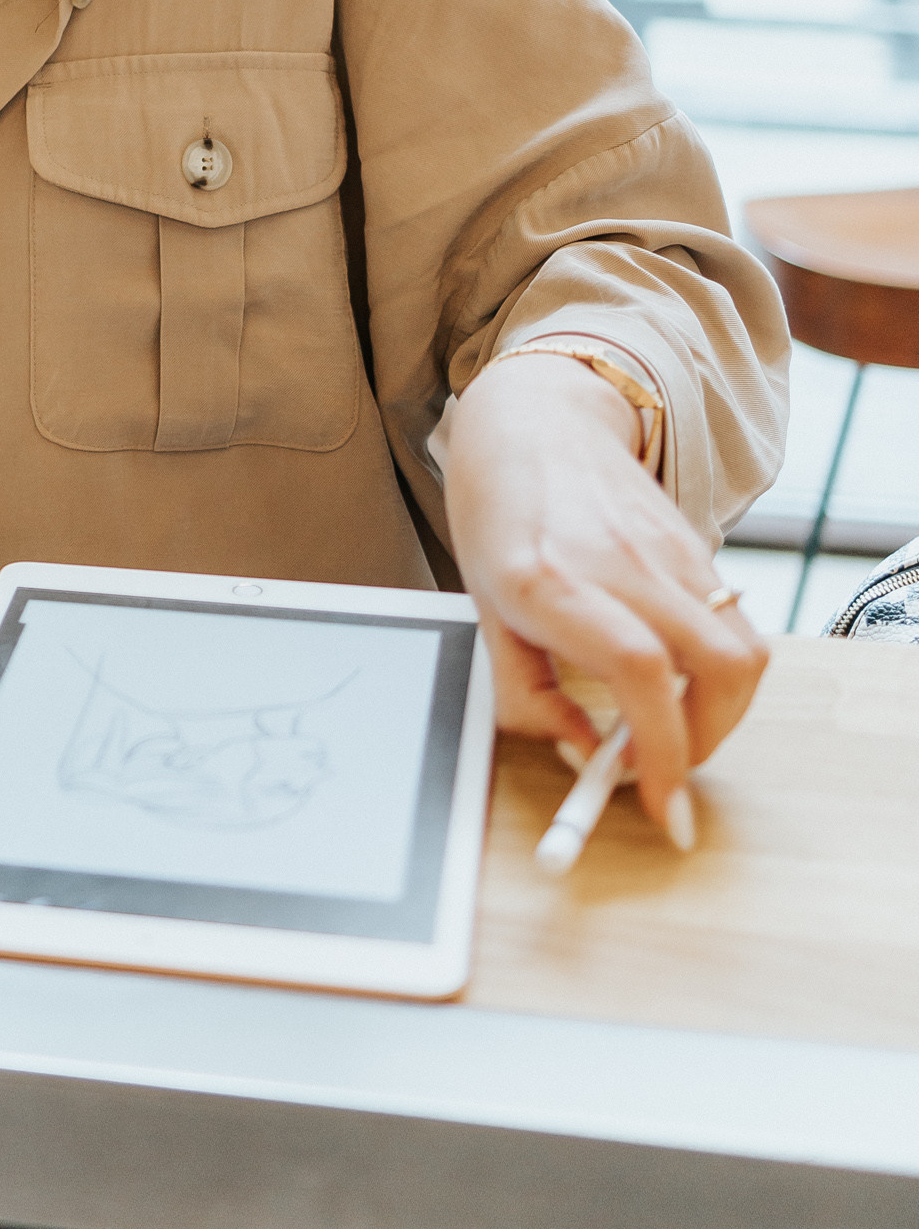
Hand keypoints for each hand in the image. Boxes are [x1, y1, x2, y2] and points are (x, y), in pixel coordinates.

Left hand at [444, 354, 767, 835]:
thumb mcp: (485, 612)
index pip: (640, 672)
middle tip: (665, 770)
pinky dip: (718, 674)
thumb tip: (583, 756)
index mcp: (552, 580)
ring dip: (720, 713)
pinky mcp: (698, 547)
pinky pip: (733, 626)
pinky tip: (673, 678)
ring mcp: (669, 550)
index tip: (662, 806)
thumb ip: (526, 694)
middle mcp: (622, 562)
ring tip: (668, 726)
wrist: (536, 421)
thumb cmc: (501, 518)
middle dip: (708, 744)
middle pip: (722, 667)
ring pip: (743, 651)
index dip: (663, 751)